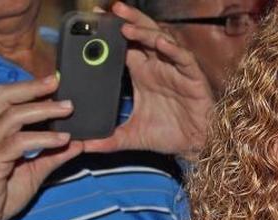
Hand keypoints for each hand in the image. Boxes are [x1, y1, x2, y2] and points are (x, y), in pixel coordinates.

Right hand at [0, 75, 82, 219]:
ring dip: (44, 110)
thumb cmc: (0, 194)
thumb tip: (78, 143)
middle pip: (5, 96)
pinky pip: (19, 143)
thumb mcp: (33, 171)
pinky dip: (43, 139)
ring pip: (14, 116)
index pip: (7, 97)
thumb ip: (53, 156)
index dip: (29, 87)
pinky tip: (62, 139)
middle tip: (59, 83)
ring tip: (69, 110)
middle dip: (33, 87)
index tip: (54, 81)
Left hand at [82, 3, 213, 158]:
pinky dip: (173, 50)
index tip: (96, 20)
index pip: (125, 47)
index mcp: (143, 75)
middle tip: (111, 10)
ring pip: (161, 41)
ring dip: (145, 32)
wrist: (195, 147)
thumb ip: (108, 140)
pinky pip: (184, 59)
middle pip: (142, 35)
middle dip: (129, 21)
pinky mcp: (193, 79)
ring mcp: (176, 71)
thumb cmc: (169, 136)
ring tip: (127, 27)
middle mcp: (158, 68)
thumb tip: (82, 146)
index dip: (112, 33)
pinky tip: (161, 43)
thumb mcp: (132, 137)